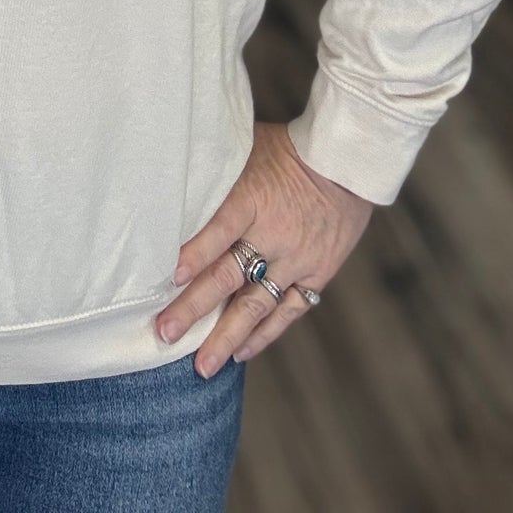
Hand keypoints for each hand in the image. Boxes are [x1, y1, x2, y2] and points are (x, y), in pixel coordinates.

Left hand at [154, 121, 372, 377]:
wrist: (347, 162)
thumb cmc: (287, 148)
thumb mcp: (247, 145)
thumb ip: (217, 171)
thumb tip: (173, 174)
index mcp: (253, 197)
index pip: (220, 229)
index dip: (196, 253)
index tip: (170, 278)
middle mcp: (274, 233)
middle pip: (229, 275)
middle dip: (194, 308)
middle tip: (165, 334)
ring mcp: (296, 258)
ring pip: (257, 304)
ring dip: (226, 336)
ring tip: (202, 367)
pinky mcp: (316, 273)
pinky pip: (288, 310)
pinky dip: (265, 333)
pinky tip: (241, 352)